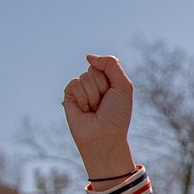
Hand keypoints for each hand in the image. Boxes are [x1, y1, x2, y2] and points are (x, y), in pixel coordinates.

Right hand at [62, 54, 137, 178]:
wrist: (104, 136)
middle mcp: (95, 85)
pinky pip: (73, 84)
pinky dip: (82, 98)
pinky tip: (84, 110)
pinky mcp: (69, 96)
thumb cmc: (116, 114)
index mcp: (109, 81)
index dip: (110, 79)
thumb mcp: (123, 86)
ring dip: (92, 95)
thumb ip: (111, 64)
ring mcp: (81, 90)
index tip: (114, 95)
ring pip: (84, 77)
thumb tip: (88, 57)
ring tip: (94, 109)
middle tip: (103, 104)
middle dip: (101, 87)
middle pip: (94, 70)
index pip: (105, 64)